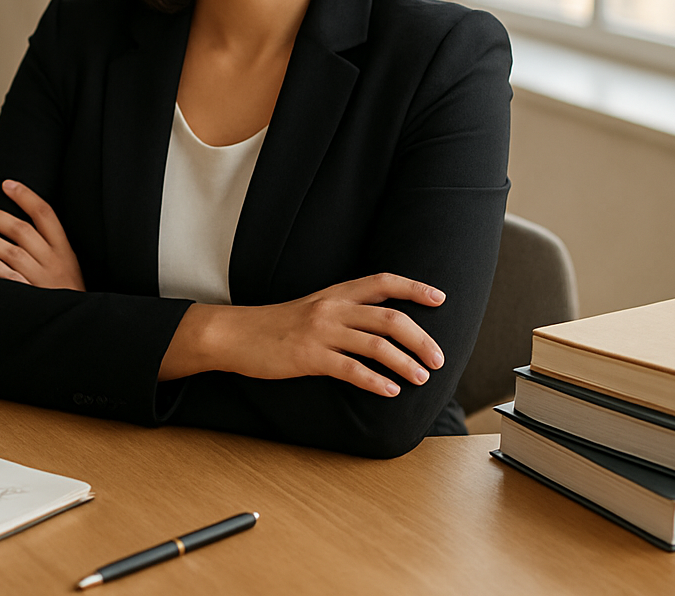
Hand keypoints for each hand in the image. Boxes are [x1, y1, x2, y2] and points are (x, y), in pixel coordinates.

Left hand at [0, 180, 84, 290]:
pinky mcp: (29, 297)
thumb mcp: (68, 264)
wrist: (78, 325)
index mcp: (64, 249)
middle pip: (20, 229)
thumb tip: (18, 222)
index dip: (25, 196)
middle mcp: (52, 261)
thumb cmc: (68, 293)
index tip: (7, 184)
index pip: (45, 214)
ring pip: (10, 251)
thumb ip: (49, 245)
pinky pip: (7, 277)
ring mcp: (40, 280)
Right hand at [159, 274, 446, 395]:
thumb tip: (380, 328)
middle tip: (439, 359)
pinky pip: (351, 370)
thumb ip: (344, 313)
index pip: (382, 282)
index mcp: (335, 293)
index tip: (440, 298)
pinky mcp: (309, 357)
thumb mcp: (312, 308)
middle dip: (420, 338)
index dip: (414, 288)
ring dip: (405, 363)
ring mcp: (321, 332)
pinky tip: (390, 391)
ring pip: (376, 345)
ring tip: (421, 378)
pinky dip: (375, 381)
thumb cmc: (275, 325)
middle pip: (389, 318)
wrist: (234, 334)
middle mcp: (332, 308)